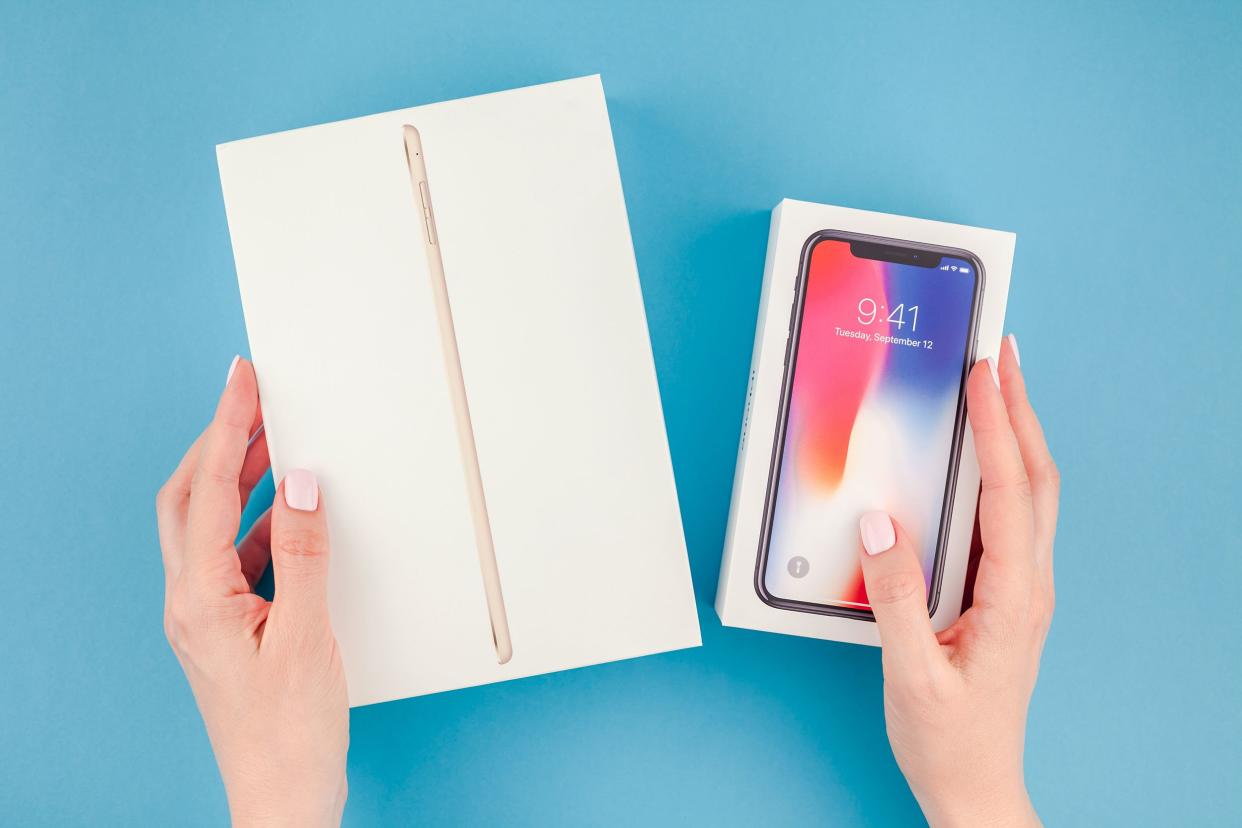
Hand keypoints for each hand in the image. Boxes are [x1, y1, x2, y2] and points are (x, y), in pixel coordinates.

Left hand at [156, 356, 348, 826]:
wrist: (283, 795)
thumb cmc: (290, 731)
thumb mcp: (308, 634)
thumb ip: (306, 554)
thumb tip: (306, 486)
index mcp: (201, 600)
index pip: (210, 491)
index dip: (228, 427)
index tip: (242, 380)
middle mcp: (191, 603)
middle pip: (190, 500)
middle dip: (221, 442)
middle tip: (254, 400)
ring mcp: (206, 616)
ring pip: (211, 526)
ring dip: (240, 480)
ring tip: (275, 444)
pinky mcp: (229, 627)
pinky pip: (236, 557)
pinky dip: (262, 523)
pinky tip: (293, 517)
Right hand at [857, 335, 1056, 827]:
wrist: (974, 784)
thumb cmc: (947, 738)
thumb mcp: (911, 673)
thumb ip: (897, 598)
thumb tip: (881, 525)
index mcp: (1014, 598)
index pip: (1010, 494)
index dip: (998, 428)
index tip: (984, 374)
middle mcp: (1028, 585)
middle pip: (1036, 479)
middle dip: (1020, 410)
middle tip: (1001, 353)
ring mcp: (1020, 588)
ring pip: (1030, 494)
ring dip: (1015, 434)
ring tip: (995, 386)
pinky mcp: (1004, 594)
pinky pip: (1009, 516)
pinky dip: (1000, 469)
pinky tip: (978, 457)